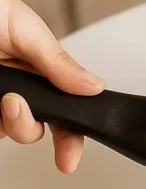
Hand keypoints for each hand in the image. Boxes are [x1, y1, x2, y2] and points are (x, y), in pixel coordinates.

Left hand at [0, 0, 103, 172]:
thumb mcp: (28, 32)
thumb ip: (60, 64)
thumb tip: (94, 87)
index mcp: (40, 70)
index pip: (66, 110)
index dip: (72, 135)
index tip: (69, 157)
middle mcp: (18, 88)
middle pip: (38, 128)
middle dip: (32, 127)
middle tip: (20, 110)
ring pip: (12, 131)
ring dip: (12, 121)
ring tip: (5, 98)